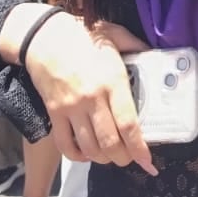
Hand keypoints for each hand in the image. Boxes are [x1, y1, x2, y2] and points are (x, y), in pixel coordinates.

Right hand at [23, 12, 154, 172]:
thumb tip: (155, 57)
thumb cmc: (81, 35)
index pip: (128, 124)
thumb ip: (137, 47)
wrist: (42, 36)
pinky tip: (86, 153)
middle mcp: (92, 98)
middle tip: (130, 157)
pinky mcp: (54, 113)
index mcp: (112, 80)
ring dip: (103, 159)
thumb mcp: (114, 34)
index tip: (148, 162)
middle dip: (123, 158)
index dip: (139, 148)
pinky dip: (78, 156)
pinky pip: (66, 145)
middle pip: (110, 143)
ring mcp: (71, 108)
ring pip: (90, 148)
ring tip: (111, 155)